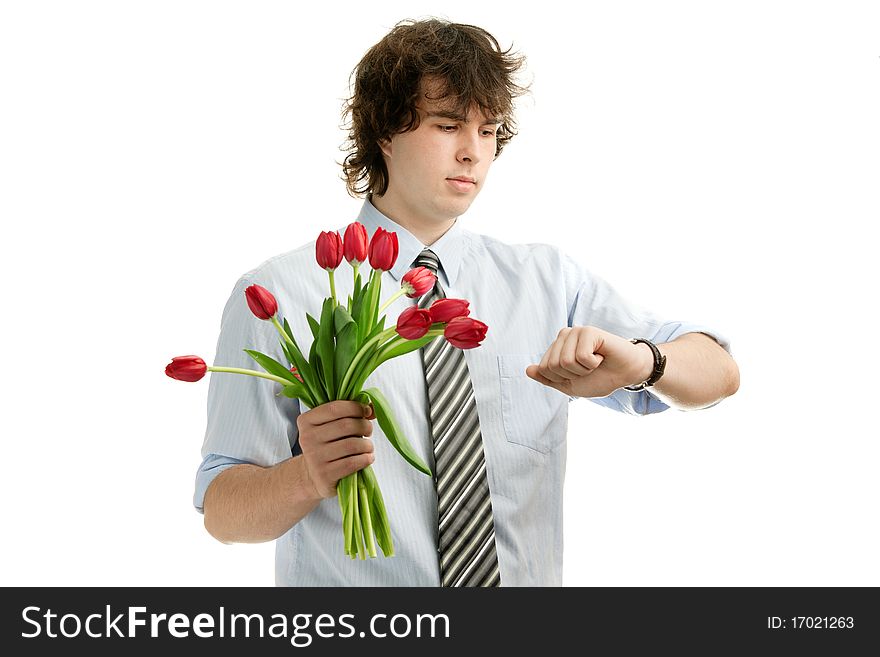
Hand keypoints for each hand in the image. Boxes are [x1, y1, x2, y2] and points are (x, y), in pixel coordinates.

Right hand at [296, 400, 375, 498]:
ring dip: (367, 445)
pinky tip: (367, 458)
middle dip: (365, 426)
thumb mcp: (330, 425)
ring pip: (351, 445)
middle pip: (346, 426)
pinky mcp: (325, 475)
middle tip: (368, 430)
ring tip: (368, 446)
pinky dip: (365, 459)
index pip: (335, 408)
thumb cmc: (327, 446)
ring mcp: (315, 458)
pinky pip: (352, 463)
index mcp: (306, 421)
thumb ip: (348, 413)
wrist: (313, 475)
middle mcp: (307, 438)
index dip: (355, 407)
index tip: (366, 411)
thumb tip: (372, 408)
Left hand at [526, 326, 653, 398]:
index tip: (577, 374)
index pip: (543, 369)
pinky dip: (593, 363)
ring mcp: (575, 332)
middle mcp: (563, 336)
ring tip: (595, 362)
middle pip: (552, 366)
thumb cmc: (599, 378)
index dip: (562, 379)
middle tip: (588, 368)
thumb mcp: (568, 385)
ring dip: (583, 370)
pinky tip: (601, 356)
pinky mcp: (588, 331)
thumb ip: (548, 378)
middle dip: (572, 375)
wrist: (625, 374)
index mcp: (556, 347)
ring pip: (565, 362)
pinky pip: (581, 356)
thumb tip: (527, 370)